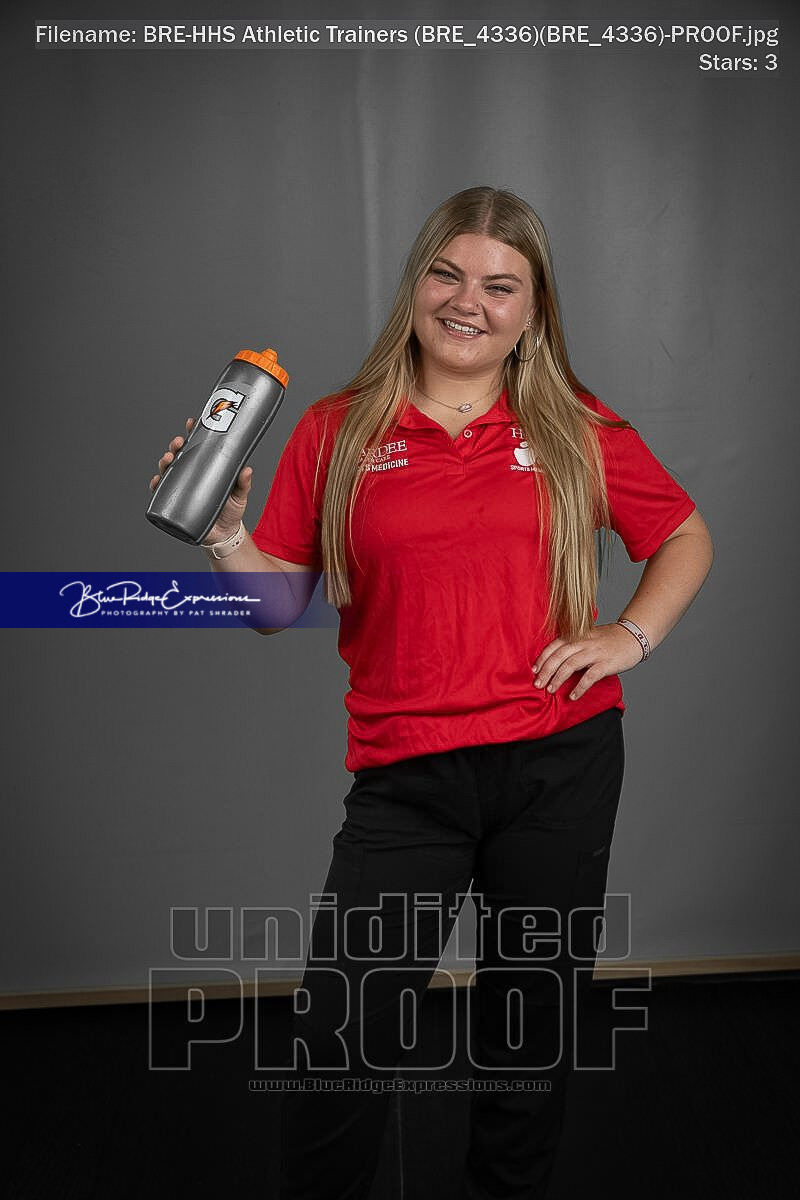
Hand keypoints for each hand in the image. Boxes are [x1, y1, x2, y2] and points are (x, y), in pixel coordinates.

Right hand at [149, 417, 254, 543]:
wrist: (225, 534)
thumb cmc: (231, 511)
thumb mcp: (239, 495)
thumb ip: (243, 483)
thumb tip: (247, 469)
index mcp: (206, 469)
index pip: (197, 448)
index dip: (193, 434)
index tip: (191, 423)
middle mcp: (192, 476)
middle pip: (180, 456)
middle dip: (176, 447)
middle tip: (179, 443)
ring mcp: (182, 489)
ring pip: (168, 471)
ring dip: (165, 462)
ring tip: (168, 459)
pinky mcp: (176, 505)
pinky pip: (162, 494)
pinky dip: (157, 486)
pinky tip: (157, 481)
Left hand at [531, 623, 644, 700]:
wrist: (633, 636)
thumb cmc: (609, 639)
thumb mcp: (588, 637)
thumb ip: (573, 645)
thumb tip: (556, 661)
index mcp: (577, 636)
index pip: (554, 646)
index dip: (542, 658)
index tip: (533, 670)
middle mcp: (583, 642)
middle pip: (559, 656)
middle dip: (546, 671)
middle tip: (537, 684)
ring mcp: (594, 653)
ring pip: (570, 665)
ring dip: (558, 679)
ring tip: (550, 690)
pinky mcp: (606, 663)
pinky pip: (590, 676)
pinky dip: (580, 687)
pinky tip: (573, 696)